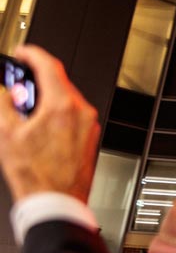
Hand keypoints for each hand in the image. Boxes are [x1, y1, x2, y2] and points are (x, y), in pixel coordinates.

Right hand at [0, 45, 99, 201]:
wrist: (57, 201)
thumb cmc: (35, 175)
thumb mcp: (7, 135)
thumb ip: (4, 105)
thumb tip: (5, 92)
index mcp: (62, 106)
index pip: (49, 66)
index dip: (33, 54)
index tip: (23, 52)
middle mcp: (81, 112)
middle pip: (60, 82)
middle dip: (38, 78)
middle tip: (19, 81)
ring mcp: (89, 125)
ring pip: (67, 98)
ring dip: (47, 96)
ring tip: (26, 108)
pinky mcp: (90, 136)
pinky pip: (73, 114)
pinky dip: (57, 111)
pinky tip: (41, 124)